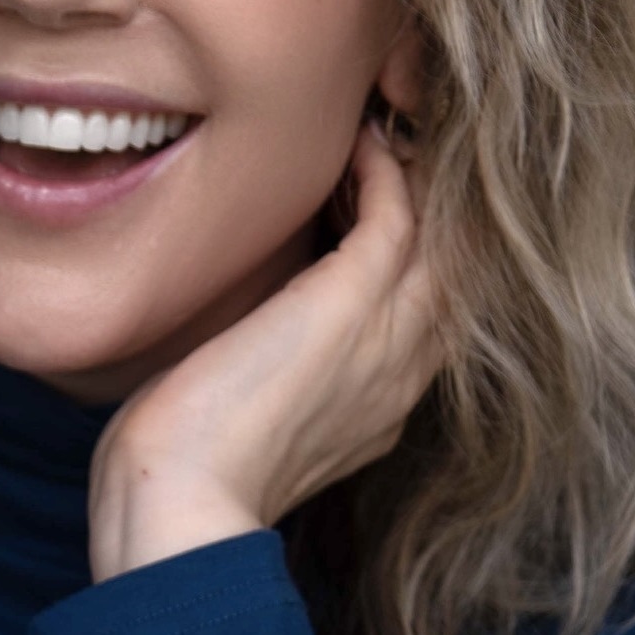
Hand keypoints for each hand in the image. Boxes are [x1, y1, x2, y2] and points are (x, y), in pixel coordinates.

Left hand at [87, 116, 444, 582]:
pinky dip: (383, 171)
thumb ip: (261, 375)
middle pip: (454, 271)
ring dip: (418, 176)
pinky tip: (358, 140)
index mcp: (376, 409)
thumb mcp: (241, 419)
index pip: (422, 319)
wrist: (179, 506)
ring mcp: (387, 340)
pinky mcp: (353, 305)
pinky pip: (397, 214)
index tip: (373, 206)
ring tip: (381, 128)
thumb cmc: (183, 472)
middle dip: (437, 206)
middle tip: (399, 145)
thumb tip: (233, 338)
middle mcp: (400, 376)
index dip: (412, 258)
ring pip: (444, 237)